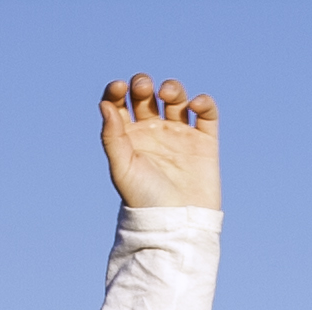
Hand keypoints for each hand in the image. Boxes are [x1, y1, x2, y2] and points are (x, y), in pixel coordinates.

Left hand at [101, 73, 219, 208]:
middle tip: (144, 89)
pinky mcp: (204, 142)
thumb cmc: (145, 200)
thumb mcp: (121, 168)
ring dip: (173, 88)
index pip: (120, 102)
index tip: (119, 88)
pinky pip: (207, 114)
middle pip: (147, 95)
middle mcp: (153, 131)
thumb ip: (111, 136)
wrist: (178, 222)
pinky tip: (195, 105)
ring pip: (176, 99)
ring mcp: (180, 135)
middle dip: (143, 84)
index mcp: (129, 136)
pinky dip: (204, 103)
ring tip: (169, 95)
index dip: (117, 90)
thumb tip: (105, 104)